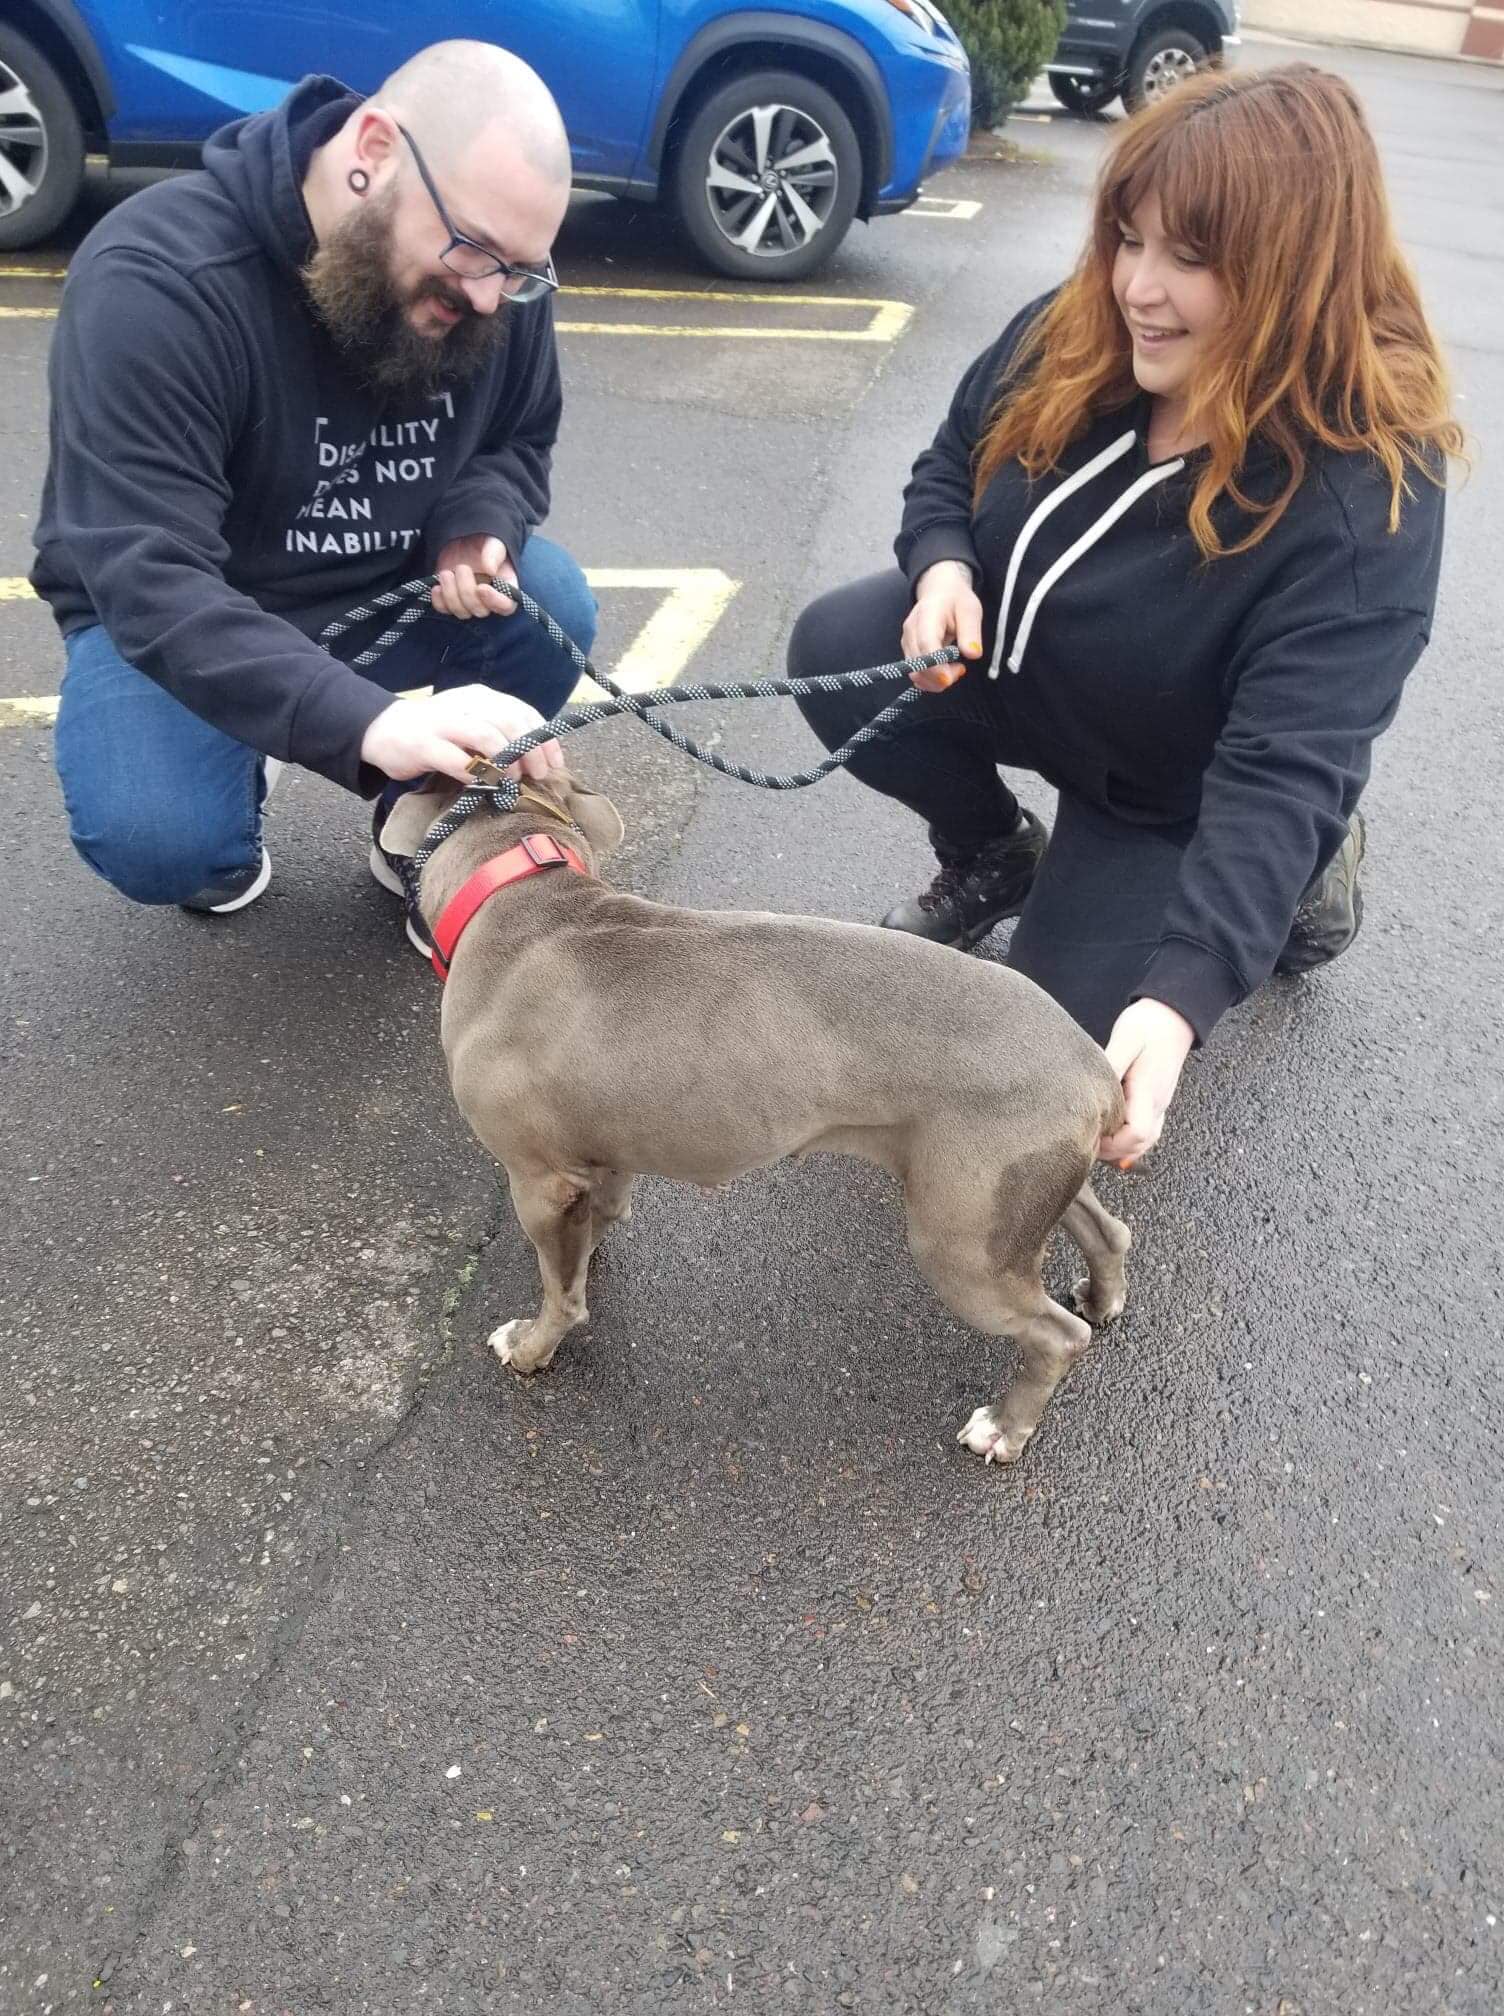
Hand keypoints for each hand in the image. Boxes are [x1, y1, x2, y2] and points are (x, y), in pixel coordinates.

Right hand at [360, 684, 563, 785]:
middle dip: (530, 752)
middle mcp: (465, 704)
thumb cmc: (438, 733)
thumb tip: (539, 759)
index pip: (523, 712)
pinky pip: (457, 760)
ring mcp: (443, 723)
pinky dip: (476, 774)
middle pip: (510, 722)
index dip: (544, 739)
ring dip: (506, 762)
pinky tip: (481, 784)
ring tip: (511, 781)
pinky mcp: (424, 745)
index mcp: (482, 697)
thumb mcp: (473, 724)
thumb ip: (502, 734)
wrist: (384, 730)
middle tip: (535, 776)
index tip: (554, 764)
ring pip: (486, 736)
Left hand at [432, 534, 519, 619]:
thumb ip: (494, 553)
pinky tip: (437, 586)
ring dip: (451, 594)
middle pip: (480, 611)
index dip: (495, 602)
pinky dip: (438, 601)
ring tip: (446, 573)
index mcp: (505, 587)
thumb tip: (490, 569)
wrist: (464, 539)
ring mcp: (468, 602)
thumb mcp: (493, 542)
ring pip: (461, 612)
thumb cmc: (484, 542)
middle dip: (467, 591)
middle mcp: (488, 600)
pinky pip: (444, 610)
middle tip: (462, 567)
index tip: (481, 588)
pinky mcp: (450, 600)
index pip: (506, 606)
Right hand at [901, 561, 983, 692]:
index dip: (935, 665)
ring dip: (936, 681)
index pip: (926, 645)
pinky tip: (946, 671)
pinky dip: (931, 680)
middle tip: (961, 669)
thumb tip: (973, 654)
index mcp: (927, 615)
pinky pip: (916, 674)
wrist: (940, 592)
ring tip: (956, 669)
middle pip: (918, 664)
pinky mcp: (909, 651)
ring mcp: (907, 642)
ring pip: (915, 673)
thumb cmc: (956, 600)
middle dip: (940, 677)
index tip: (949, 678)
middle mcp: (911, 630)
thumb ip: (971, 632)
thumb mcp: (970, 610)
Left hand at [1098, 998, 1195, 1166]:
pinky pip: (1145, 1133)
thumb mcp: (1125, 1038)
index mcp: (1148, 1091)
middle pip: (1138, 1145)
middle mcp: (1157, 1104)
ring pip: (1143, 1143)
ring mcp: (1159, 1105)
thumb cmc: (1149, 1024)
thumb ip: (1111, 1065)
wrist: (1174, 1016)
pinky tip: (1109, 1137)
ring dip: (1118, 1148)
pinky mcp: (1156, 1102)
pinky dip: (1127, 1142)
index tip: (1088, 1132)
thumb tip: (1093, 1089)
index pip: (1135, 1133)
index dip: (1111, 1142)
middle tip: (1082, 1138)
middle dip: (1110, 1149)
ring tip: (1093, 1140)